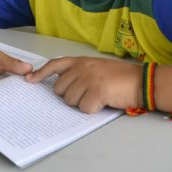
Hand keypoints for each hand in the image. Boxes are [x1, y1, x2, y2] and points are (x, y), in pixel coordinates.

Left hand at [25, 56, 139, 113]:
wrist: (141, 81)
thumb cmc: (121, 77)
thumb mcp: (97, 68)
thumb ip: (80, 72)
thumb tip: (63, 87)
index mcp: (81, 61)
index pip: (54, 65)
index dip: (40, 74)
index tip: (29, 81)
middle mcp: (82, 68)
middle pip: (60, 89)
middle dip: (70, 96)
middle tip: (88, 94)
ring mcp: (88, 79)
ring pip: (70, 101)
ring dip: (82, 103)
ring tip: (98, 96)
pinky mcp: (96, 91)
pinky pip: (84, 108)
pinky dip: (93, 109)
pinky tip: (104, 102)